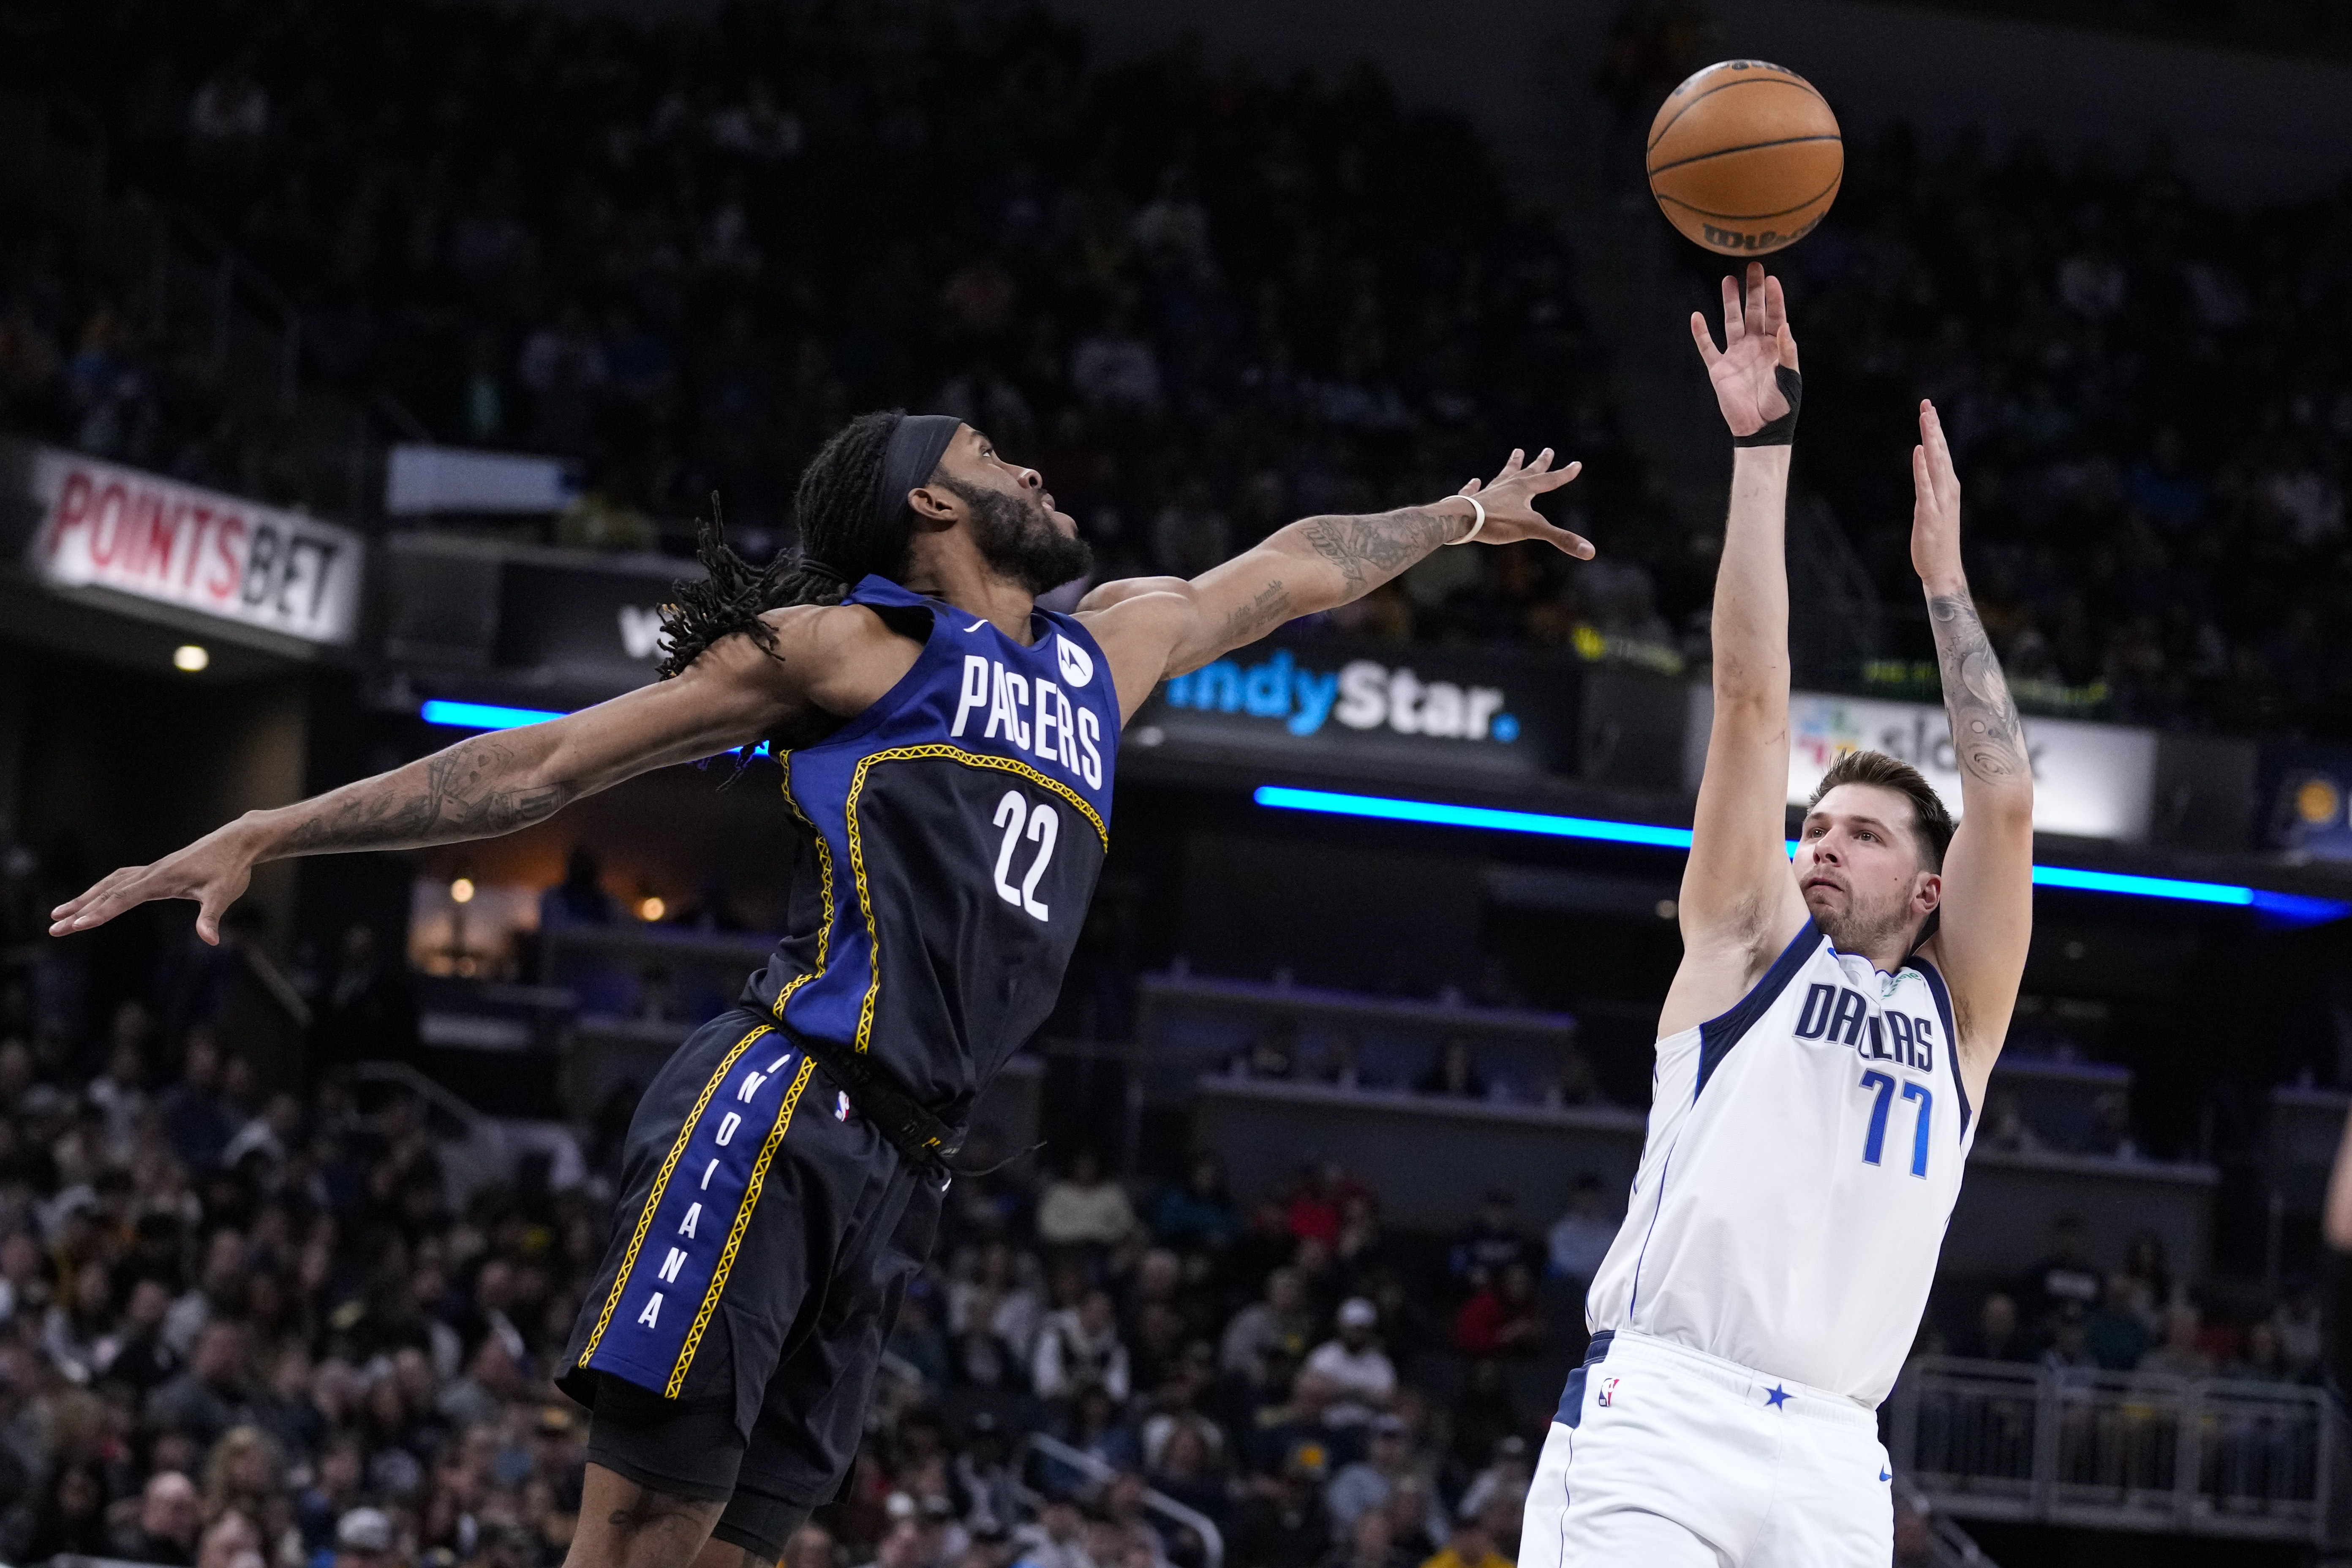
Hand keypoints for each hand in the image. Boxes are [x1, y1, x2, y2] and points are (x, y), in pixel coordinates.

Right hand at [50, 821, 259, 943]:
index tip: (76, 924)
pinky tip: (94, 896)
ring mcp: (151, 870)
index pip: (122, 898)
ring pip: (110, 884)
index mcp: (161, 879)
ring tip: (60, 914)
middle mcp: (151, 873)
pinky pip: (121, 880)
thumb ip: (212, 917)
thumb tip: (211, 941)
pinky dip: (103, 889)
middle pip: (107, 893)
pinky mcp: (156, 871)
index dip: (99, 912)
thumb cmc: (231, 868)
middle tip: (54, 928)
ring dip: (85, 898)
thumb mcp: (225, 894)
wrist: (238, 841)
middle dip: (79, 910)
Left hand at [1452, 447, 1592, 557]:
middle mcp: (1507, 485)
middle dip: (1540, 462)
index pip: (1550, 480)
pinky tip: (1474, 481)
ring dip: (1511, 465)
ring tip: (1517, 451)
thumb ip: (1561, 539)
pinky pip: (1474, 490)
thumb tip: (1590, 551)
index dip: (1565, 474)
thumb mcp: (1533, 530)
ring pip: (1503, 475)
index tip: (1576, 464)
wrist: (1462, 520)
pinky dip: (1475, 486)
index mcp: (1523, 489)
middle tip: (1548, 450)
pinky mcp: (1471, 500)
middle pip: (1527, 471)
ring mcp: (1488, 492)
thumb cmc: (1498, 523)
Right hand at [1691, 262, 1797, 437]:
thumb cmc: (1781, 405)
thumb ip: (1787, 352)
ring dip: (1730, 302)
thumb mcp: (1790, 378)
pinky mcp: (1719, 369)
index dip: (1773, 297)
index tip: (1771, 279)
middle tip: (1753, 266)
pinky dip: (1701, 333)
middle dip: (1753, 290)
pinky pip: (1707, 347)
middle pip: (1753, 312)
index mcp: (1775, 346)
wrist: (1761, 429)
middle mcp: (1755, 346)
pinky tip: (1697, 317)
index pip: (1774, 315)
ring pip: (1732, 322)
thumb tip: (1783, 326)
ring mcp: (1736, 355)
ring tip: (1728, 280)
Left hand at [1910, 399, 1963, 589]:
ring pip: (1936, 463)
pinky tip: (1919, 452)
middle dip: (1933, 427)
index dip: (1935, 430)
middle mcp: (1947, 490)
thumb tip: (1924, 466)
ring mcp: (1940, 501)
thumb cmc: (1937, 541)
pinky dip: (1922, 468)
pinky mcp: (1928, 513)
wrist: (1943, 570)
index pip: (1942, 453)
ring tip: (1925, 418)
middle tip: (1927, 404)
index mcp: (1948, 487)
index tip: (1929, 410)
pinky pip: (1924, 487)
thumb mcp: (1934, 508)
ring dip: (1931, 439)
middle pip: (1941, 452)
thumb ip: (1930, 487)